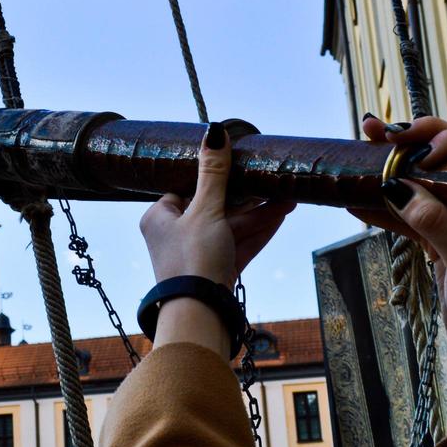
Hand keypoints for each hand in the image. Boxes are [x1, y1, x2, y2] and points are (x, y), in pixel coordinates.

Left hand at [139, 123, 293, 358]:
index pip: (186, 190)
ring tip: (288, 199)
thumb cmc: (192, 259)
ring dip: (259, 214)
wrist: (200, 314)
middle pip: (215, 209)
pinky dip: (258, 233)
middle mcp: (173, 236)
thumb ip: (213, 173)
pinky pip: (238, 246)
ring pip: (231, 228)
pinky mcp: (215, 273)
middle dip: (248, 198)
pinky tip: (280, 217)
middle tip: (273, 183)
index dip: (214, 180)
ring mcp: (196, 257)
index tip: (239, 167)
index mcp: (158, 218)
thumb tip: (215, 132)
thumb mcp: (205, 209)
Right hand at [352, 115, 446, 446]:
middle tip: (382, 134)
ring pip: (428, 185)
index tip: (424, 154)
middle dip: (416, 145)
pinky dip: (386, 210)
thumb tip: (398, 187)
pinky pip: (413, 216)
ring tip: (361, 149)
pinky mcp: (445, 242)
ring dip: (394, 170)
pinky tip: (357, 199)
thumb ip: (438, 224)